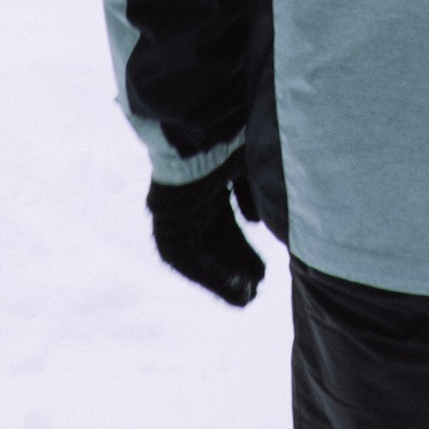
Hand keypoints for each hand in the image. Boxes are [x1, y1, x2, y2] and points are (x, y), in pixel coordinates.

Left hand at [147, 155, 265, 306]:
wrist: (197, 130)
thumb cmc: (228, 140)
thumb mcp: (250, 168)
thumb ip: (253, 195)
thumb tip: (255, 222)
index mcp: (211, 184)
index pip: (229, 227)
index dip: (246, 251)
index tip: (262, 272)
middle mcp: (193, 202)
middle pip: (218, 244)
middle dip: (238, 267)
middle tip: (257, 288)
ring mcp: (177, 215)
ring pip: (202, 254)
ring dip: (224, 277)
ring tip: (247, 298)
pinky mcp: (166, 226)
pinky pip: (187, 260)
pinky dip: (210, 275)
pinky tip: (233, 289)